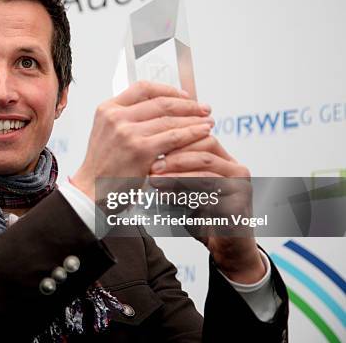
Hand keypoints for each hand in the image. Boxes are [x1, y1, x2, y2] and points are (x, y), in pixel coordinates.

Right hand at [71, 81, 212, 201]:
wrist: (91, 190)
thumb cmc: (102, 166)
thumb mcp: (107, 133)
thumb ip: (126, 118)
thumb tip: (157, 109)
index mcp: (107, 109)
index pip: (143, 88)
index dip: (168, 90)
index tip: (184, 96)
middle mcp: (116, 117)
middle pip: (160, 102)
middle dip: (187, 105)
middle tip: (203, 108)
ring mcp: (127, 132)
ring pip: (170, 119)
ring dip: (194, 119)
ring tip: (208, 121)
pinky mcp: (140, 150)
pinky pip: (174, 137)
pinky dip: (192, 133)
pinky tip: (203, 133)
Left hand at [149, 136, 265, 283]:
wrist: (230, 252)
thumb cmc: (207, 220)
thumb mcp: (189, 193)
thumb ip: (176, 176)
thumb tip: (149, 162)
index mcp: (226, 161)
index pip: (201, 137)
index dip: (177, 141)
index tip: (152, 148)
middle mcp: (237, 169)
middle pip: (206, 146)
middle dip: (175, 153)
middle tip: (152, 164)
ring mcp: (241, 185)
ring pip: (205, 166)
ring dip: (176, 171)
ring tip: (154, 178)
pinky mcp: (239, 203)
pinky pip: (208, 191)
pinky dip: (183, 191)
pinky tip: (165, 195)